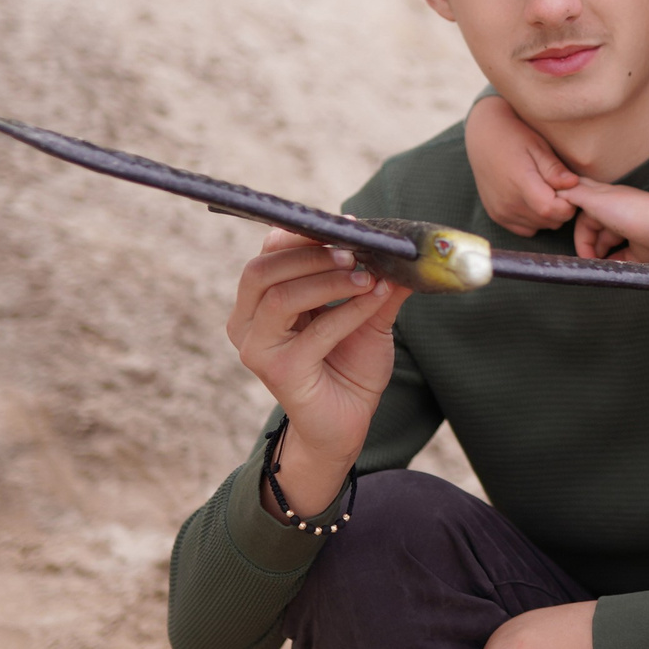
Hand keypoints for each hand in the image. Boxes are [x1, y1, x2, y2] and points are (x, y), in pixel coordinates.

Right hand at [226, 230, 409, 512]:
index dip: (302, 234)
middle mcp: (247, 323)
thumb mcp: (366, 315)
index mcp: (258, 302)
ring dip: (330, 280)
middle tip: (355, 250)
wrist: (347, 424)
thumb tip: (400, 246)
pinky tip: (374, 300)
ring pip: (281, 297)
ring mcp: (258, 349)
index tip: (346, 225)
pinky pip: (315, 331)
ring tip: (368, 276)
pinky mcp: (280, 372)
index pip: (267, 254)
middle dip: (311, 253)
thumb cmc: (348, 366)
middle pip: (262, 270)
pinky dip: (348, 311)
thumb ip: (375, 282)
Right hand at [467, 93, 578, 234]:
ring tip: (544, 191)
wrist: (483, 137)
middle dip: (561, 208)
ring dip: (548, 214)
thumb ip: (554, 169)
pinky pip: (525, 229)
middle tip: (558, 187)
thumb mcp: (538, 146)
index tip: (569, 189)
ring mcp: (501, 212)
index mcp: (520, 183)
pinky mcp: (497, 216)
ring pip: (540, 226)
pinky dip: (534, 220)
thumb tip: (573, 184)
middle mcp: (508, 203)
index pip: (554, 211)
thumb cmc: (514, 137)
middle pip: (550, 221)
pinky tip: (532, 200)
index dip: (568, 203)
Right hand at [567, 181, 648, 263]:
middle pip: (593, 233)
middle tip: (586, 259)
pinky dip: (612, 264)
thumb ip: (573, 194)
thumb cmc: (628, 210)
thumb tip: (556, 191)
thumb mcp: (594, 198)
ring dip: (598, 256)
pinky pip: (620, 260)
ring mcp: (628, 234)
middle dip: (587, 245)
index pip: (582, 217)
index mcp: (605, 201)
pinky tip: (609, 268)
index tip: (574, 243)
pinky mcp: (639, 252)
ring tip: (596, 265)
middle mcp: (616, 216)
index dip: (578, 231)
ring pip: (605, 247)